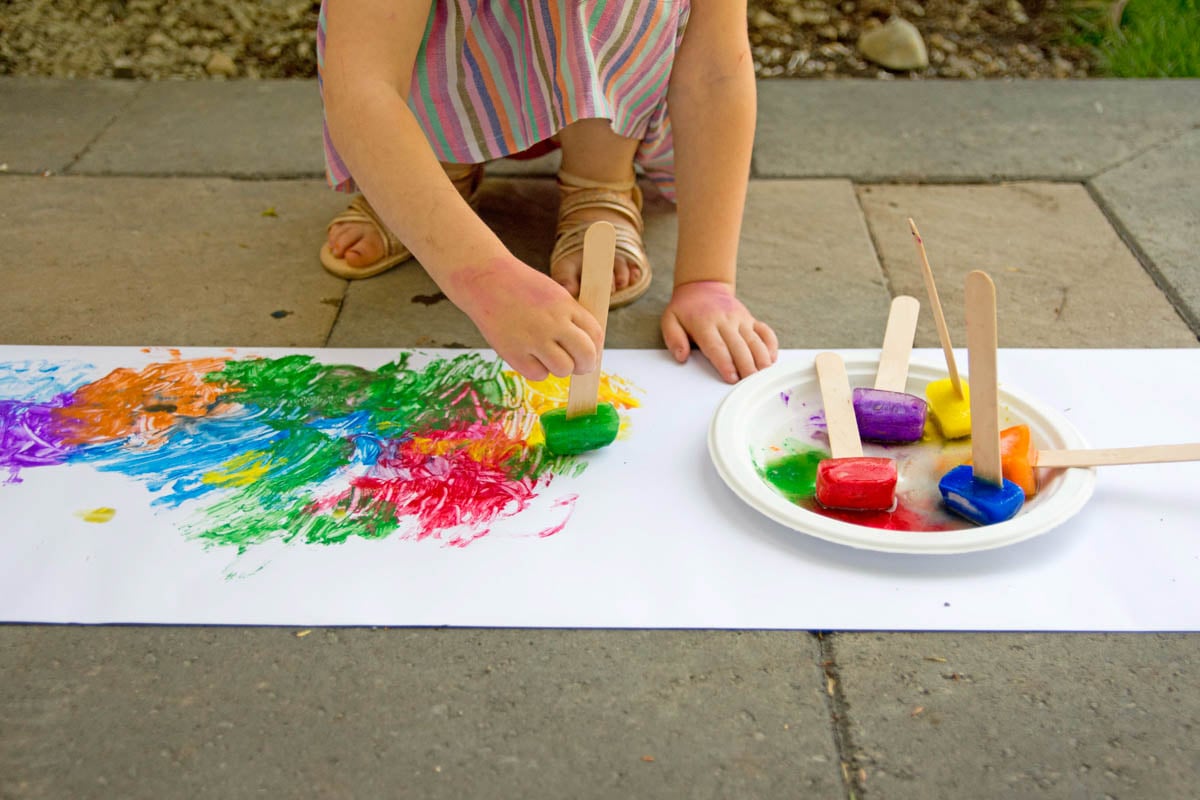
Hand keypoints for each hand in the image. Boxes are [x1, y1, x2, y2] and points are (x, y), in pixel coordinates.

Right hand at [446, 255, 603, 381]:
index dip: (595, 349)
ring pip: (563, 369)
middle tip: (577, 366)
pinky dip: (537, 370)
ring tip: (547, 357)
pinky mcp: (514, 354)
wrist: (485, 279)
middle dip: (585, 365)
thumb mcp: (554, 293)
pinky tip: (529, 356)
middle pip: (585, 356)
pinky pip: (538, 375)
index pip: (595, 334)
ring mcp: (534, 339)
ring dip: (559, 368)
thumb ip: (571, 317)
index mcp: (566, 305)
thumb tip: (587, 348)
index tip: (590, 354)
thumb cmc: (520, 287)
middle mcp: (553, 322)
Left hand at [661, 280, 777, 383]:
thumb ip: (674, 338)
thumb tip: (682, 356)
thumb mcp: (670, 320)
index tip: (732, 378)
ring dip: (761, 359)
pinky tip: (771, 360)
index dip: (726, 363)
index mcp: (705, 323)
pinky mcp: (751, 319)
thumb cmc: (686, 309)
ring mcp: (741, 319)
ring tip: (763, 375)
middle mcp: (726, 320)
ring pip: (755, 340)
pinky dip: (771, 345)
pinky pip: (765, 332)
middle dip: (746, 366)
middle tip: (750, 383)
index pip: (717, 346)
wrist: (703, 287)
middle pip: (739, 346)